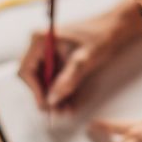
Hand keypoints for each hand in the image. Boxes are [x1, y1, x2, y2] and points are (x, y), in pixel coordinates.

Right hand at [18, 0, 141, 110]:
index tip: (47, 104)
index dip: (35, 90)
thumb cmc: (100, 38)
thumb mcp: (83, 60)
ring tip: (66, 110)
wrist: (114, 29)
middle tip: (58, 112)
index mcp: (40, 39)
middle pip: (34, 77)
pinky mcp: (57, 59)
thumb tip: (52, 100)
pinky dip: (61, 91)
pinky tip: (70, 103)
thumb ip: (67, 80)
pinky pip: (54, 79)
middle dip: (46, 96)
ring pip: (44, 80)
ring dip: (54, 96)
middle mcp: (40, 45)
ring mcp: (48, 52)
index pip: (27, 70)